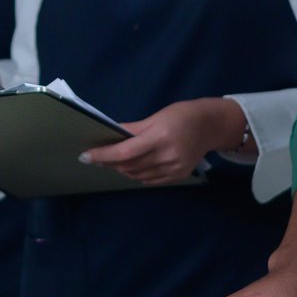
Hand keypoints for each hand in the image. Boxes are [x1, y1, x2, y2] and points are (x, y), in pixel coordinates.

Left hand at [83, 98, 243, 186]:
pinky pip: (149, 180)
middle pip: (129, 166)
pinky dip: (136, 174)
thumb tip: (109, 136)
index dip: (102, 156)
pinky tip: (130, 167)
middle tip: (95, 158)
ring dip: (121, 170)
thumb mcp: (155, 117)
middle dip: (109, 163)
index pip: (124, 152)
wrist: (211, 126)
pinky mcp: (178, 177)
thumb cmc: (181, 115)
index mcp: (160, 137)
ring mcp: (173, 170)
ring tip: (111, 162)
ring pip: (137, 175)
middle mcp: (167, 157)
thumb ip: (132, 129)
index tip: (85, 156)